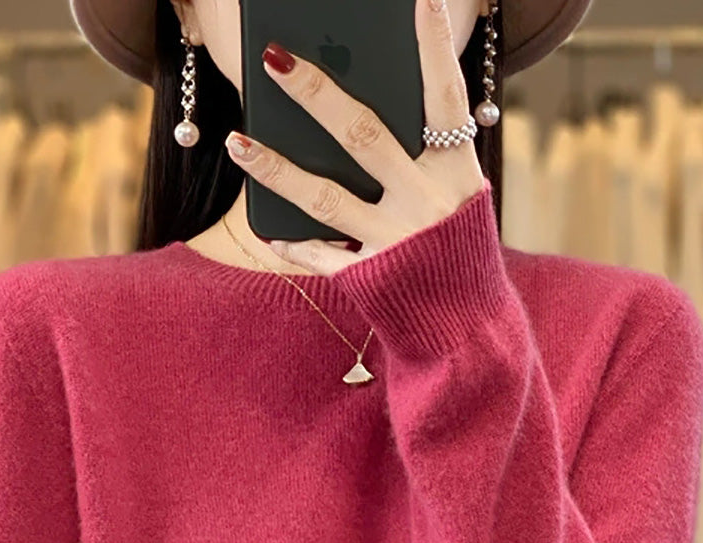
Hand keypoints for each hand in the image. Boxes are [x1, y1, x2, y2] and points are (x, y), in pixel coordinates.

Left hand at [225, 0, 487, 275]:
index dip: (433, 49)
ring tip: (237, 141)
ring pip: (324, 196)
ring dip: (275, 167)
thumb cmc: (454, 253)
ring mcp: (395, 244)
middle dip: (315, 93)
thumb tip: (353, 112)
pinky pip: (320, 255)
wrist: (466, 332)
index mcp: (457, 175)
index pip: (446, 100)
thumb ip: (419, 159)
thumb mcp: (454, 200)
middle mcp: (427, 205)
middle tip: (273, 58)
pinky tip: (268, 230)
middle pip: (364, 136)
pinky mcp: (369, 281)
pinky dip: (292, 243)